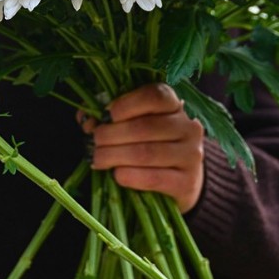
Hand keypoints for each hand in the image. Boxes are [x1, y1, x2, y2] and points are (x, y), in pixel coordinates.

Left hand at [84, 83, 204, 212]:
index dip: (126, 104)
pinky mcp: (187, 182)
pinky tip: (117, 174)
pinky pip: (154, 178)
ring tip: (98, 159)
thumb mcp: (134, 123)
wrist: (181, 178)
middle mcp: (188, 126)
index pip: (154, 96)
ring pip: (147, 153)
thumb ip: (109, 117)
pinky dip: (130, 176)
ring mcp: (191, 154)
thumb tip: (87, 119)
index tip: (106, 115)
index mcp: (174, 104)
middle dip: (112, 134)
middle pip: (146, 127)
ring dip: (116, 156)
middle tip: (94, 141)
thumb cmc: (151, 142)